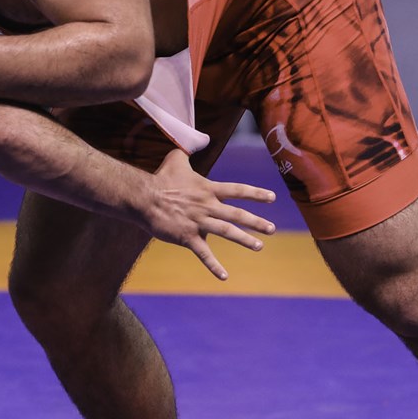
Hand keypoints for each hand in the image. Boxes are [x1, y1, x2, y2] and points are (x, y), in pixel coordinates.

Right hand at [143, 149, 276, 279]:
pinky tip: (224, 277)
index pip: (237, 190)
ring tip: (259, 246)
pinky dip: (214, 266)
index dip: (256, 194)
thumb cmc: (160, 178)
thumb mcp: (176, 158)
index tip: (272, 198)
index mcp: (208, 189)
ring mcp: (199, 222)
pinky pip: (204, 253)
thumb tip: (193, 141)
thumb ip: (187, 151)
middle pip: (237, 214)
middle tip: (271, 229)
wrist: (144, 197)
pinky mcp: (187, 237)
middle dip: (256, 222)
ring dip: (244, 239)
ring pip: (226, 232)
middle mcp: (207, 206)